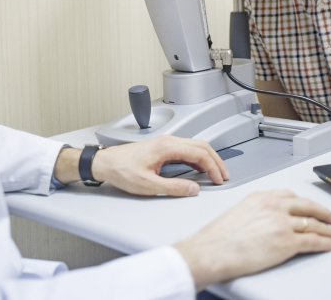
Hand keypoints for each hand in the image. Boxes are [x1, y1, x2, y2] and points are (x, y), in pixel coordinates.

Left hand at [91, 136, 228, 196]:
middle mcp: (169, 141)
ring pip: (195, 146)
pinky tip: (200, 168)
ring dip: (208, 158)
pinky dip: (198, 158)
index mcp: (168, 147)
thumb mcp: (149, 184)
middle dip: (216, 161)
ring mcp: (166, 143)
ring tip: (215, 173)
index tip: (219, 180)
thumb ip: (174, 187)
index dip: (213, 167)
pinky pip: (187, 149)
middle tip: (224, 175)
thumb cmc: (122, 170)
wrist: (106, 163)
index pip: (200, 154)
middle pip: (202, 146)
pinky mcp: (163, 147)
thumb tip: (194, 189)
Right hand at [174, 189, 330, 289]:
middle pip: (308, 206)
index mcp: (262, 197)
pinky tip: (330, 244)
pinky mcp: (287, 242)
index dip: (307, 202)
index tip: (312, 206)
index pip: (291, 196)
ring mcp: (282, 223)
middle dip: (324, 213)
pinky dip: (325, 242)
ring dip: (329, 230)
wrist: (213, 250)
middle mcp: (274, 206)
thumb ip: (257, 211)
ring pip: (313, 224)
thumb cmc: (219, 237)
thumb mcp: (239, 212)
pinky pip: (313, 241)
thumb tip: (266, 221)